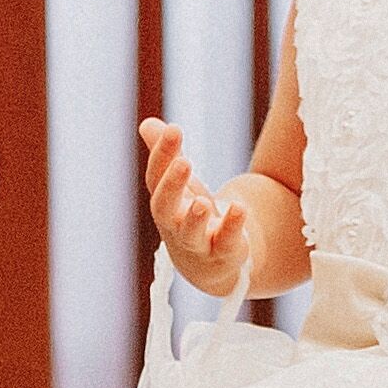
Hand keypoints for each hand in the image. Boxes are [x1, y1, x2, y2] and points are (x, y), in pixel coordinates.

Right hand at [138, 118, 257, 292]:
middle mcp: (174, 223)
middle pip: (164, 208)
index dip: (162, 154)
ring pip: (190, 233)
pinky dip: (232, 227)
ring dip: (195, 218)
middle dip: (172, 186)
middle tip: (184, 162)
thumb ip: (166, 155)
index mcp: (163, 201)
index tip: (174, 129)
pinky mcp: (223, 252)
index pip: (156, 177)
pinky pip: (226, 242)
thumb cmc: (188, 215)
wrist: (207, 265)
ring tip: (202, 202)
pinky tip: (240, 208)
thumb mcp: (179, 183)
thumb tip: (147, 123)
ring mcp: (197, 242)